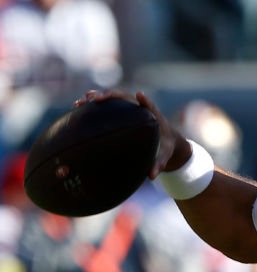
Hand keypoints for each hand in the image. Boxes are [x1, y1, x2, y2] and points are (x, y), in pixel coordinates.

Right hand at [76, 89, 190, 178]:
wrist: (165, 139)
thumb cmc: (165, 147)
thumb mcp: (164, 155)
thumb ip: (159, 164)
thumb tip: (151, 176)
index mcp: (153, 116)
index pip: (150, 106)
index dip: (145, 101)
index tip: (139, 95)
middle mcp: (139, 108)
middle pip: (125, 97)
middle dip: (109, 96)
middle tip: (94, 99)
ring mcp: (129, 107)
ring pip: (112, 98)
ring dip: (96, 98)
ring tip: (79, 102)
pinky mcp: (122, 110)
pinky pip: (107, 104)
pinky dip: (93, 104)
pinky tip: (76, 108)